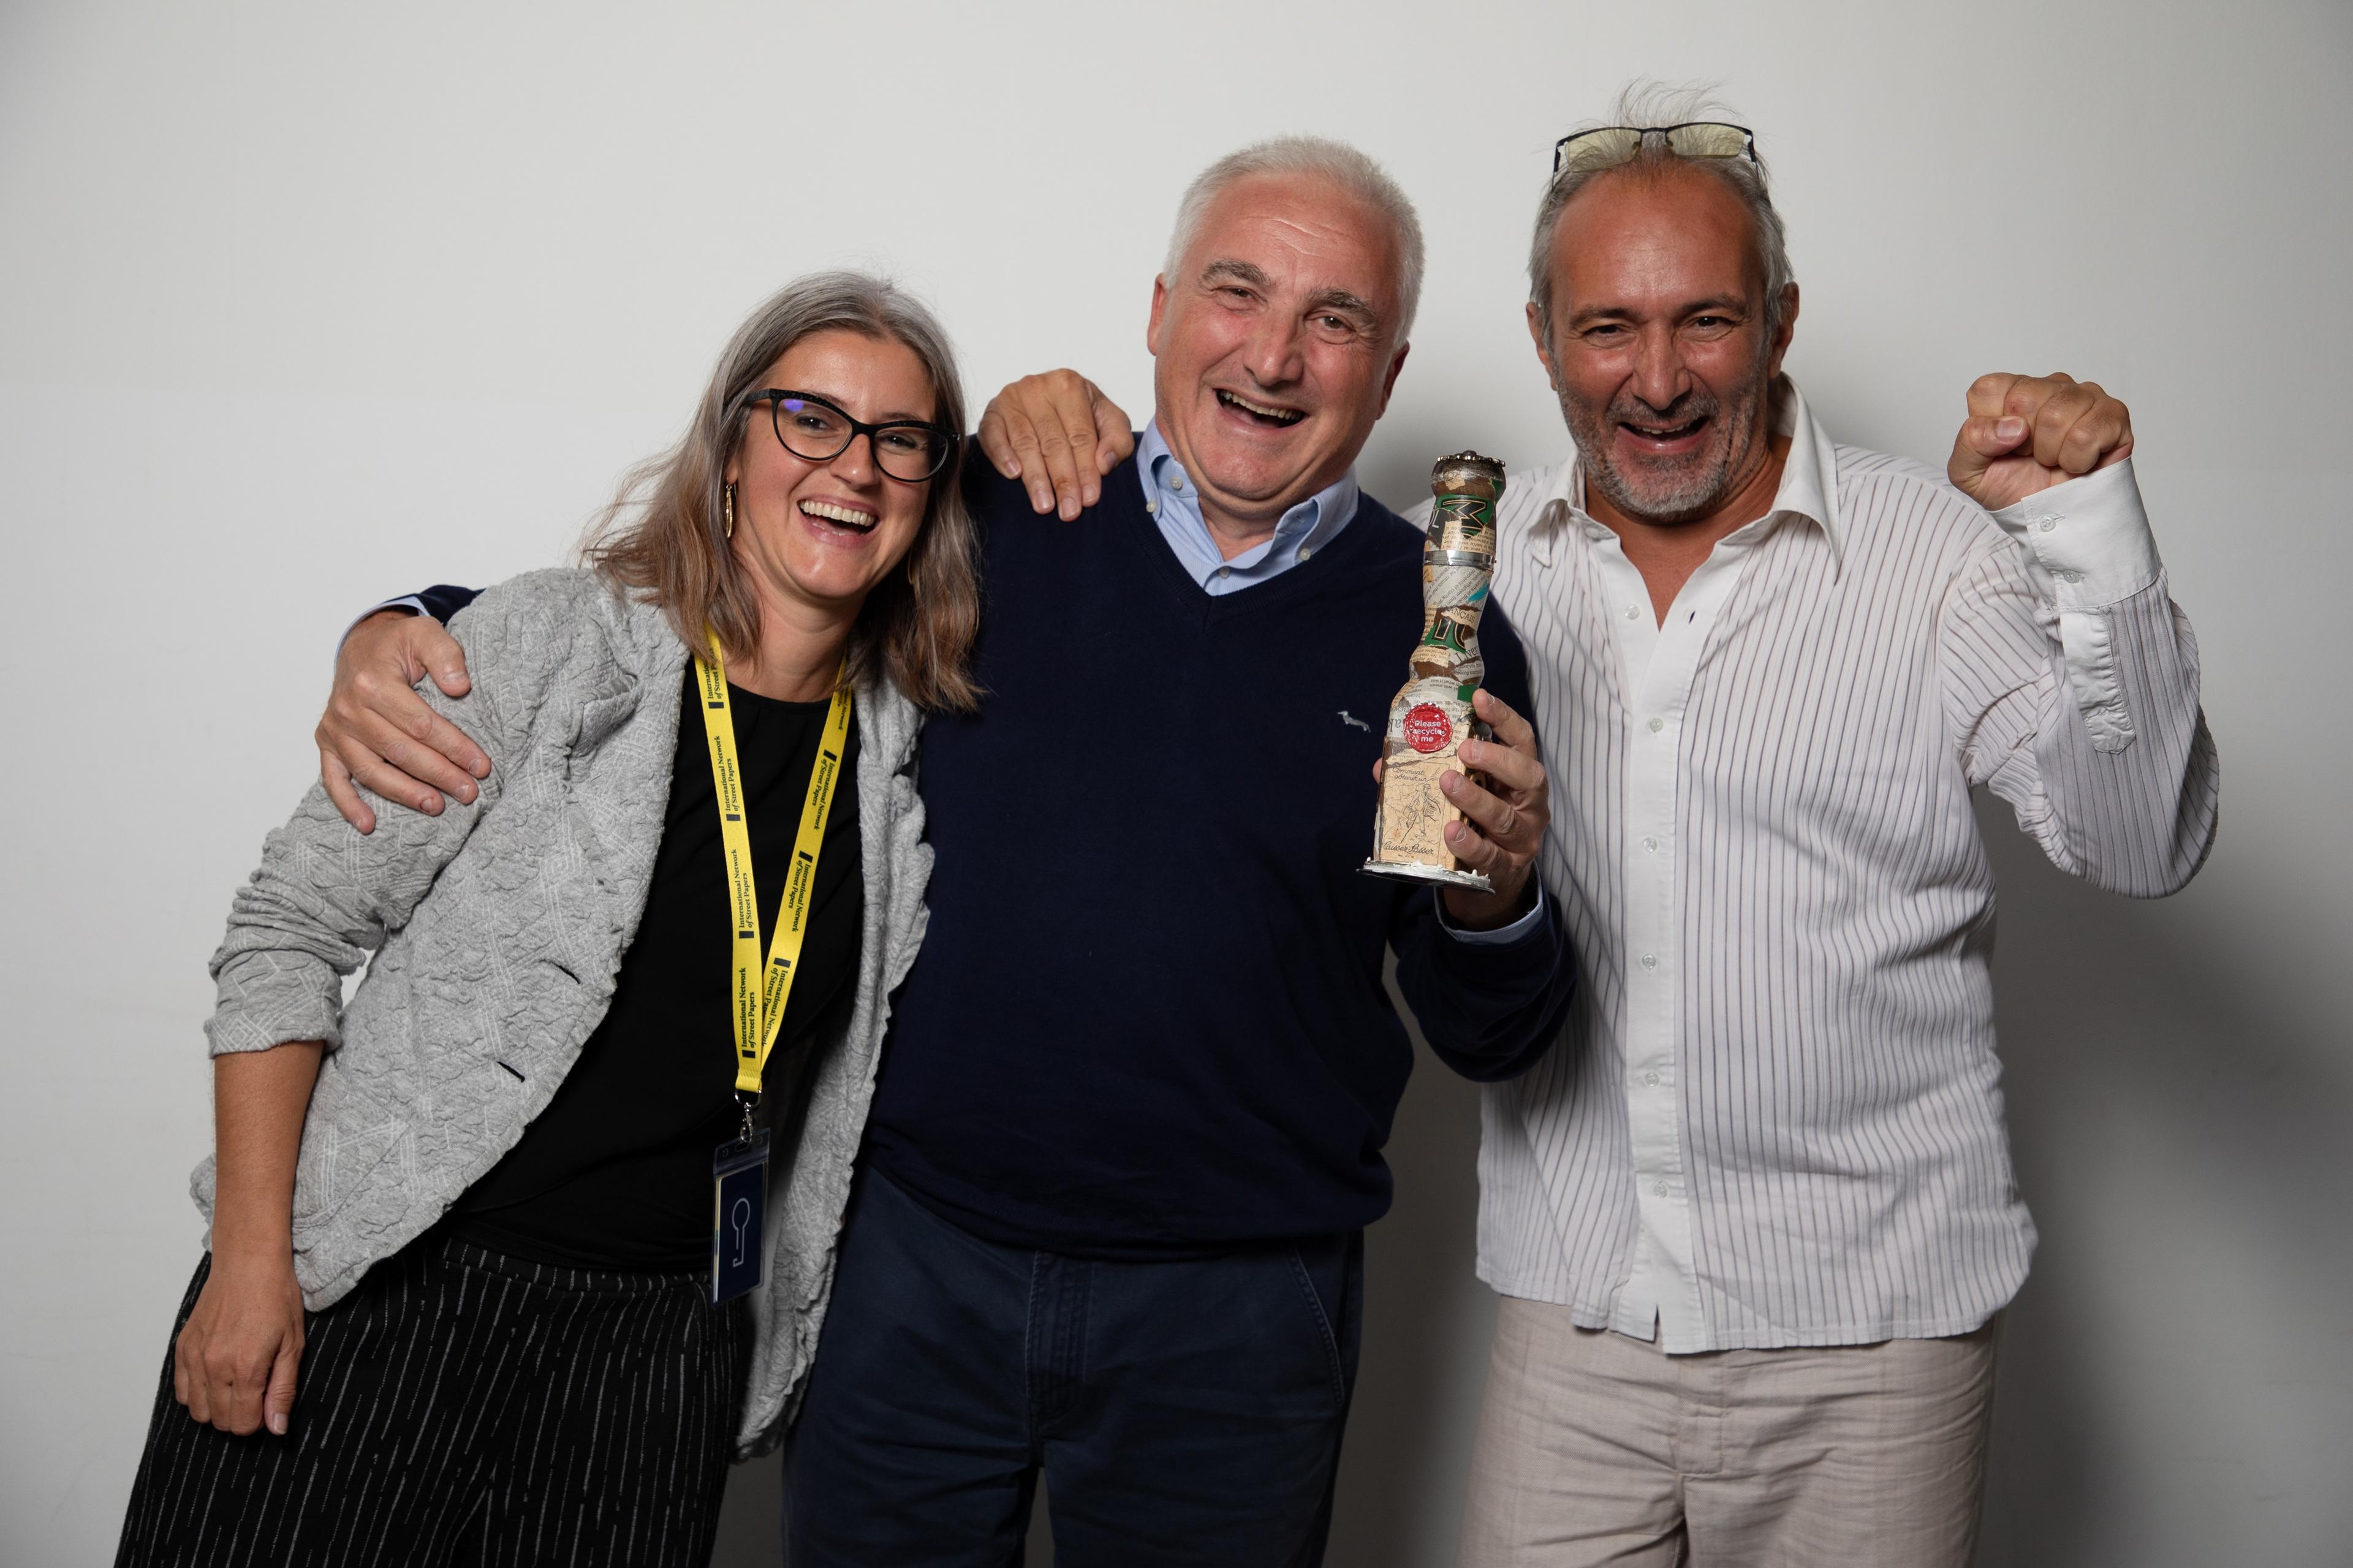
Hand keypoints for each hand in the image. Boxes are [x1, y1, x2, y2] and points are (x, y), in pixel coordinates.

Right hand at [174, 1250, 305, 1435]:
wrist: (249, 1263)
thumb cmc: (276, 1298)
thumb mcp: (294, 1345)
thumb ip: (283, 1390)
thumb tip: (276, 1429)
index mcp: (245, 1368)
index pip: (242, 1425)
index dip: (259, 1421)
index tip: (267, 1403)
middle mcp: (213, 1367)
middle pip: (220, 1421)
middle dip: (240, 1415)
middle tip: (256, 1391)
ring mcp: (194, 1358)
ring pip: (197, 1411)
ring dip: (218, 1407)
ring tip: (237, 1384)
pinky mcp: (182, 1348)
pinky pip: (181, 1391)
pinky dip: (197, 1393)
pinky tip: (217, 1376)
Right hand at [319, 610, 488, 832]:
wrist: (361, 645)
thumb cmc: (397, 643)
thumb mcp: (425, 633)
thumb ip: (445, 654)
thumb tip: (459, 687)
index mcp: (373, 682)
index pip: (421, 724)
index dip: (453, 747)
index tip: (480, 765)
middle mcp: (348, 709)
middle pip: (399, 751)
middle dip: (439, 774)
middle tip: (469, 792)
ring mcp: (335, 730)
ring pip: (371, 771)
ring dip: (404, 793)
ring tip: (436, 806)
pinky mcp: (327, 744)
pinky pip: (333, 779)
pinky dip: (348, 804)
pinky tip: (369, 824)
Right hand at [976, 370, 1134, 519]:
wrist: (1048, 399)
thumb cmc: (1081, 414)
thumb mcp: (1109, 422)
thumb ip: (1117, 440)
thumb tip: (1104, 463)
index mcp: (1070, 385)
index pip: (1080, 435)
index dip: (1086, 470)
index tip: (1090, 499)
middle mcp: (1038, 387)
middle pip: (1053, 442)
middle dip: (1063, 481)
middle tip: (1069, 512)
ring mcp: (1011, 398)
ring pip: (1025, 444)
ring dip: (1035, 478)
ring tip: (1044, 505)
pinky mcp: (991, 412)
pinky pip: (993, 436)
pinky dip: (1003, 456)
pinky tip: (1013, 475)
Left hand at [1439, 690, 1550, 927]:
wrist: (1491, 885)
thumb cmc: (1477, 826)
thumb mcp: (1463, 796)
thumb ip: (1429, 775)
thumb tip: (1382, 764)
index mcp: (1520, 778)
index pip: (1521, 741)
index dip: (1504, 718)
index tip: (1480, 699)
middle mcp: (1530, 805)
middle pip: (1528, 776)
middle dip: (1496, 758)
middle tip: (1464, 748)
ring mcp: (1522, 839)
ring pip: (1505, 816)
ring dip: (1475, 798)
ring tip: (1447, 782)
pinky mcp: (1507, 869)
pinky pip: (1490, 855)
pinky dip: (1470, 842)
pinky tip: (1451, 831)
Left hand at [1948, 372, 2133, 511]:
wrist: (2051, 520)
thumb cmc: (2012, 487)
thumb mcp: (1969, 472)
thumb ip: (1971, 441)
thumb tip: (2013, 427)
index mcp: (2009, 392)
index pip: (1988, 388)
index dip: (1990, 427)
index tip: (2002, 446)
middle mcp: (2048, 386)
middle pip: (2023, 399)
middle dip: (2023, 443)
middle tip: (2031, 456)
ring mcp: (2084, 396)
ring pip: (2057, 415)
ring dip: (2051, 453)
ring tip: (2054, 459)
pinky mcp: (2113, 414)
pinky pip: (2087, 434)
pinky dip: (2077, 460)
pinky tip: (2078, 462)